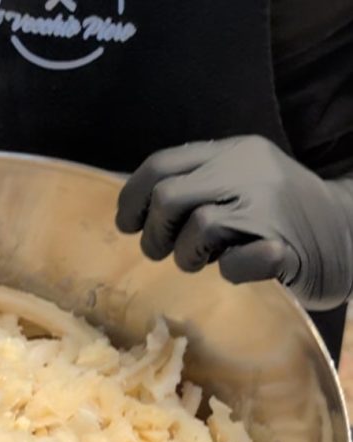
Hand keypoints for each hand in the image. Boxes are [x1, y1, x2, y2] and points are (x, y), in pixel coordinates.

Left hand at [116, 136, 352, 310]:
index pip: (160, 165)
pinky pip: (235, 263)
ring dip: (186, 257)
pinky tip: (236, 268)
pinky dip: (228, 271)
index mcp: (232, 153)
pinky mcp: (285, 249)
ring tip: (203, 262)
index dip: (132, 199)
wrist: (349, 232)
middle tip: (164, 252)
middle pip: (168, 197)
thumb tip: (134, 207)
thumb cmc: (280, 215)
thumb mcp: (238, 181)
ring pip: (197, 228)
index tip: (128, 225)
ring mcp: (269, 208)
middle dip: (155, 234)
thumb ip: (194, 185)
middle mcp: (249, 172)